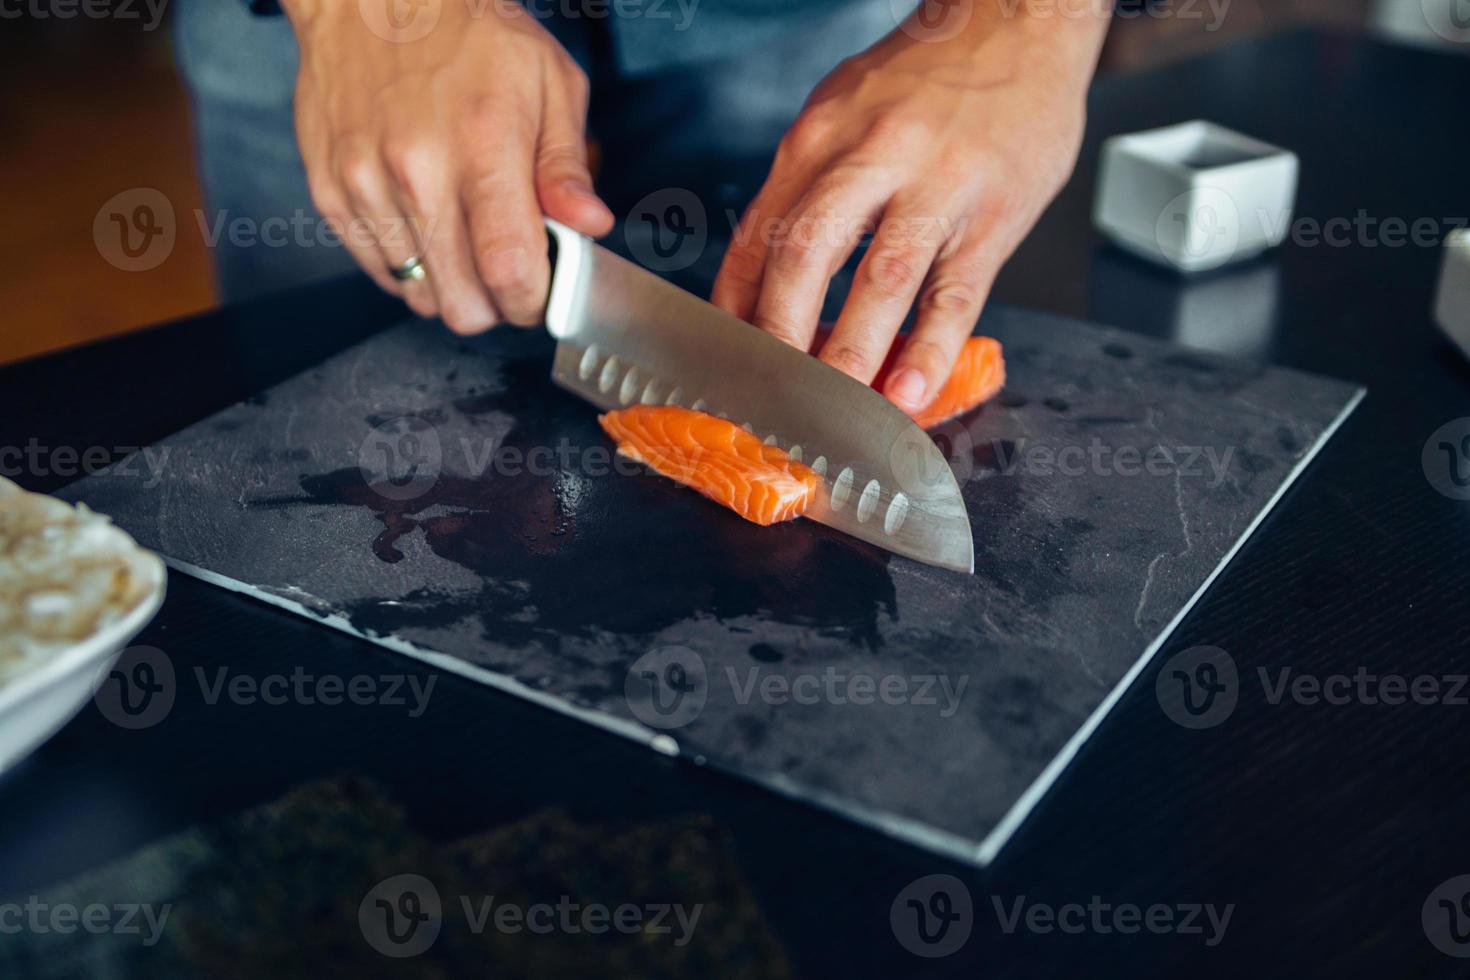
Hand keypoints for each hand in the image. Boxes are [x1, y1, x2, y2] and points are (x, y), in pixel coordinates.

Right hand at [283, 0, 612, 331]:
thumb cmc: (468, 32)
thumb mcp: (549, 82)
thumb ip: (567, 166)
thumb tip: (590, 226)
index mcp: (483, 146)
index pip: (509, 272)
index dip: (533, 301)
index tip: (541, 290)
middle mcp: (417, 171)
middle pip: (462, 304)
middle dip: (495, 303)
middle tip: (507, 267)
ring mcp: (366, 185)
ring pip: (419, 296)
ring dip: (450, 283)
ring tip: (463, 232)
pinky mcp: (332, 192)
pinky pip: (378, 271)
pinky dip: (410, 264)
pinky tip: (427, 222)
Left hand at [712, 5, 1108, 413]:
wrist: (1021, 24)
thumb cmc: (924, 82)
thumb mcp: (840, 113)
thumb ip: (800, 191)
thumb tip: (757, 283)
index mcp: (818, 139)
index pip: (759, 235)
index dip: (735, 309)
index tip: (728, 362)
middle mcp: (870, 158)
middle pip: (806, 255)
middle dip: (779, 336)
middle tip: (767, 394)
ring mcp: (936, 187)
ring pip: (882, 279)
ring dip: (851, 353)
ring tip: (832, 409)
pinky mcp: (993, 217)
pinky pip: (956, 295)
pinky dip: (929, 351)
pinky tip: (908, 392)